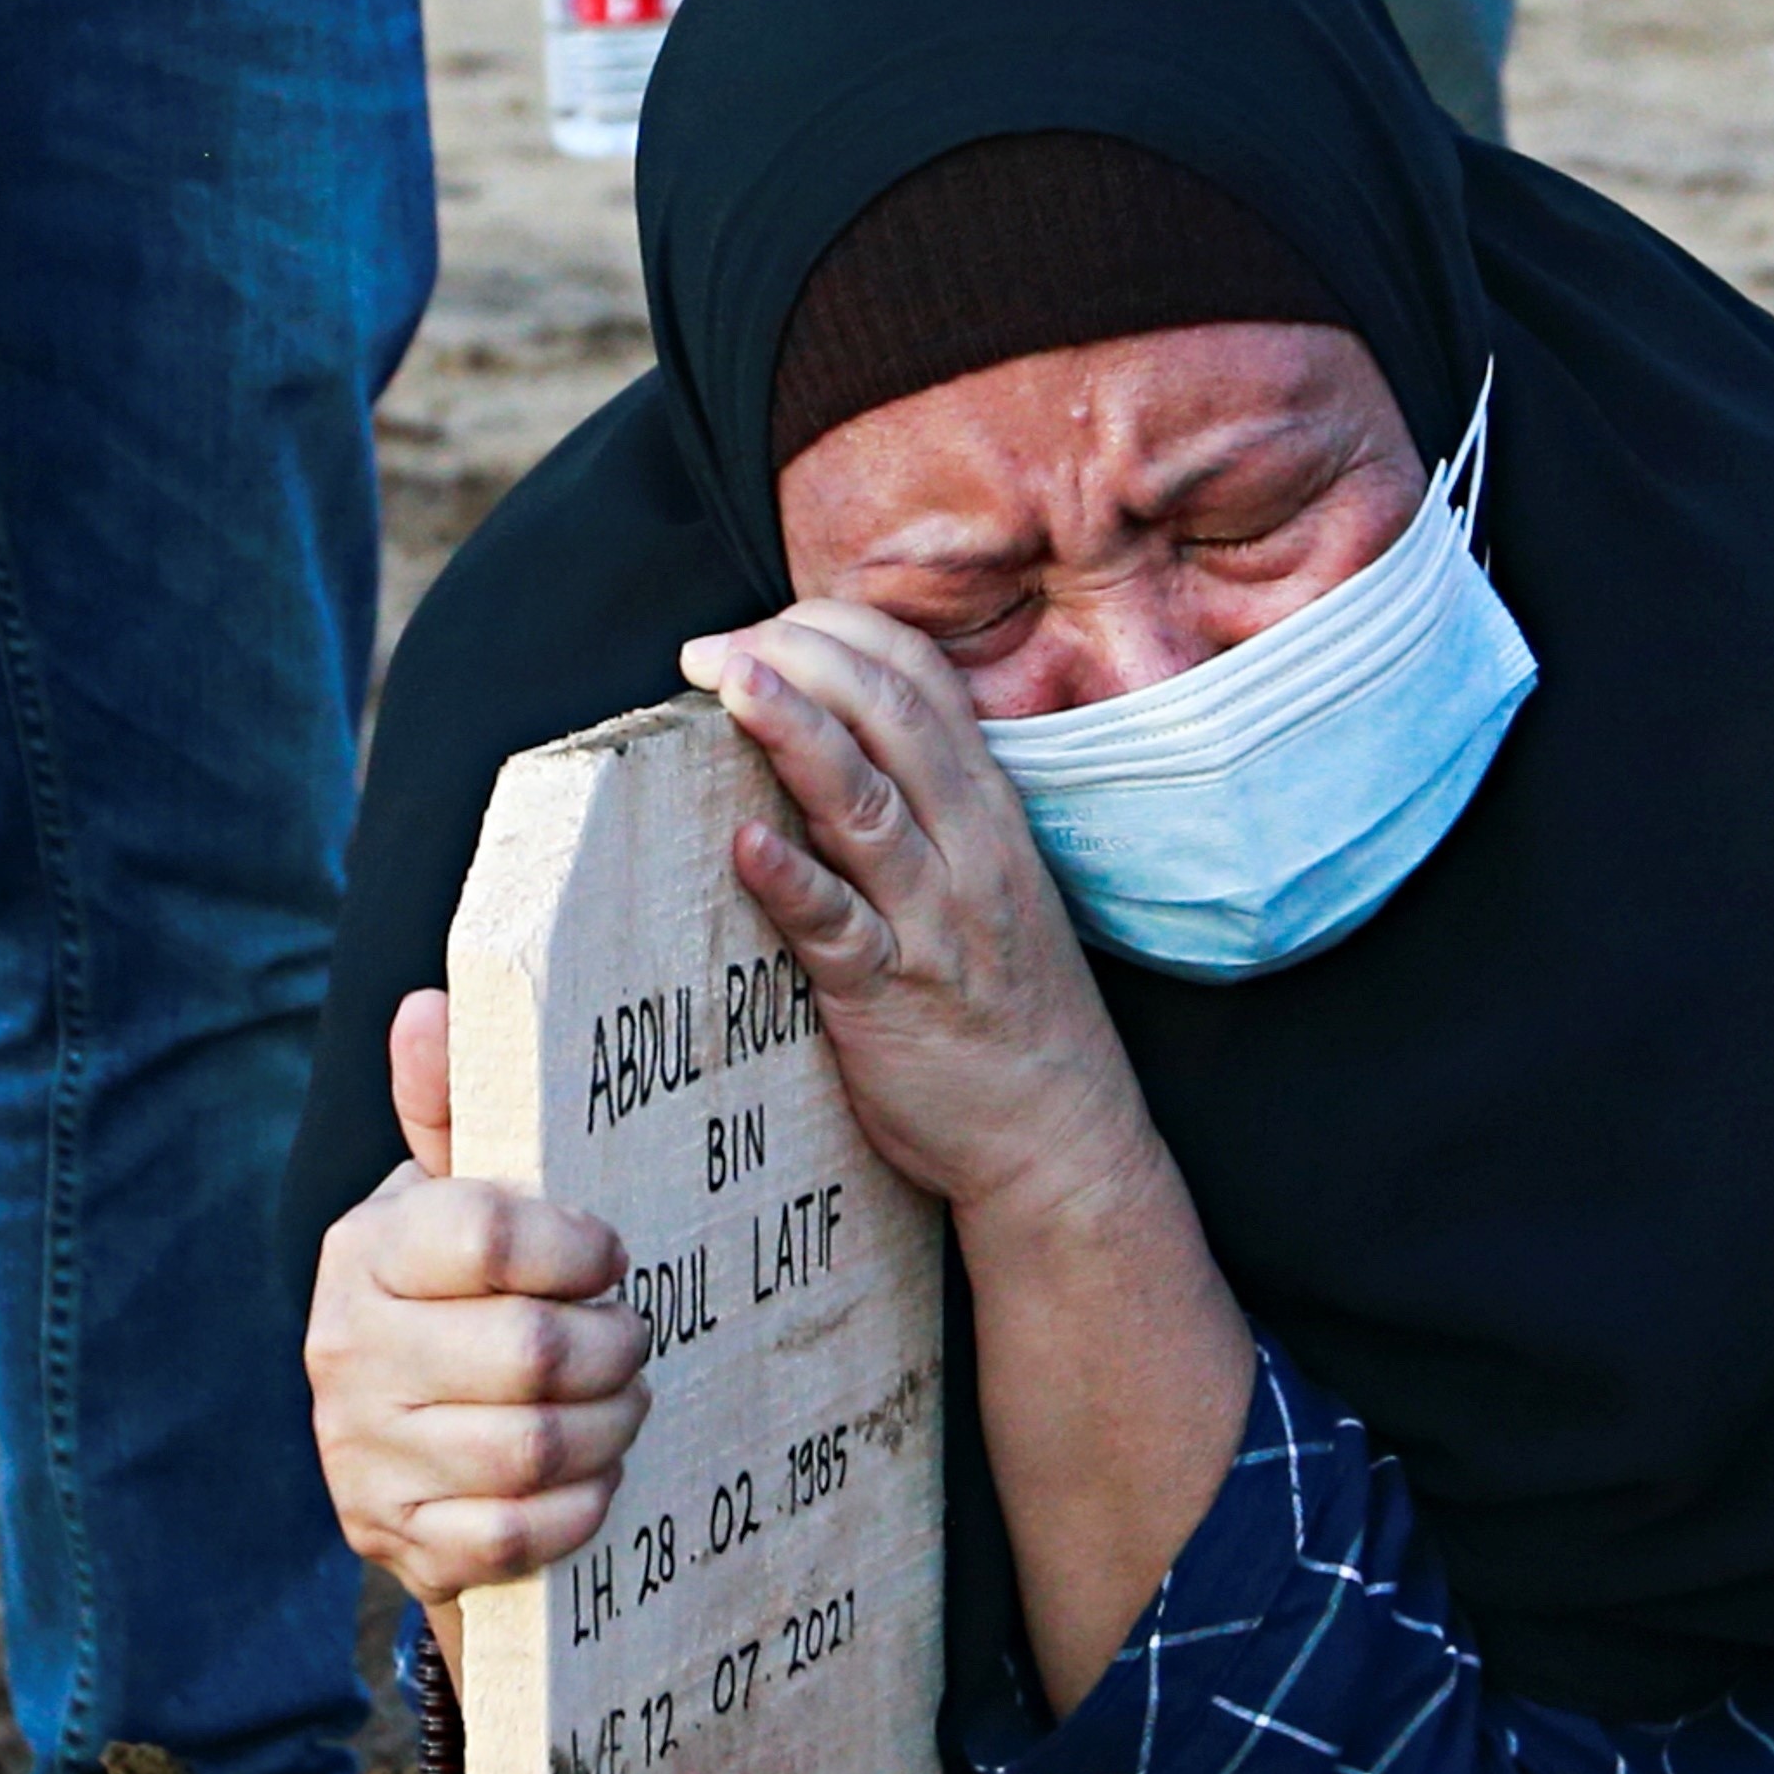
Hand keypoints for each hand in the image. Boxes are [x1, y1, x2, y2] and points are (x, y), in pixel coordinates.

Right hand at [305, 990, 651, 1604]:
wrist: (409, 1454)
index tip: (608, 1255)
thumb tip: (433, 1005)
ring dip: (610, 1427)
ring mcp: (364, 1451)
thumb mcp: (453, 1202)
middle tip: (633, 1340)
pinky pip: (519, 1532)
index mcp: (367, 1253)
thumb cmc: (457, 1303)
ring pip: (535, 1446)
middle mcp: (347, 1350)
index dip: (579, 1249)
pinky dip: (580, 1506)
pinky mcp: (395, 1537)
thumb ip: (454, 1111)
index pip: (487, 1235)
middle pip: (532, 1352)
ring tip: (620, 1402)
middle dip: (615, 1348)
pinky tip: (590, 1476)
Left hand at [681, 600, 1171, 1233]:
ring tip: (728, 685)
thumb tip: (833, 744)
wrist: (1064, 1141)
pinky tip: (743, 843)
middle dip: (799, 660)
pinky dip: (792, 881)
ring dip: (796, 736)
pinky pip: (839, 928)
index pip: (922, 681)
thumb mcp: (990, 886)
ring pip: (867, 804)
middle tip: (709, 651)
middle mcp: (970, 852)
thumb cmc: (1010, 1013)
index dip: (838, 635)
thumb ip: (928, 813)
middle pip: (892, 717)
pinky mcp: (893, 998)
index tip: (762, 631)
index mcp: (989, 814)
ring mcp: (935, 923)